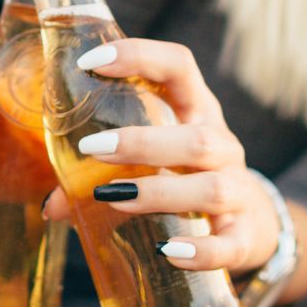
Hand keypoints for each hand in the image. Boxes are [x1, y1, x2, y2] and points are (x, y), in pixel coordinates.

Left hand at [41, 38, 278, 277]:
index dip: (139, 55)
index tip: (89, 62)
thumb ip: (100, 176)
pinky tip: (169, 252)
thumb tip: (52, 204)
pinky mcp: (244, 237)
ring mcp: (239, 191)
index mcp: (197, 112)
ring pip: (211, 187)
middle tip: (92, 149)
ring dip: (161, 193)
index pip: (179, 66)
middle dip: (142, 142)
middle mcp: (223, 146)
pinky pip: (229, 244)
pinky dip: (201, 250)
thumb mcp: (154, 163)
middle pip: (196, 137)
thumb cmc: (187, 180)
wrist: (254, 226)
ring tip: (114, 199)